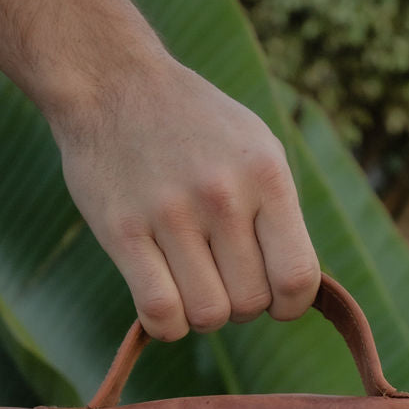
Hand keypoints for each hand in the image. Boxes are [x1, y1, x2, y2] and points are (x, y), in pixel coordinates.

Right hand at [53, 57, 320, 339]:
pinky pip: (160, 313)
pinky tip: (163, 303)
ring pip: (207, 316)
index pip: (297, 277)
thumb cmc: (194, 127)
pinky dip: (166, 325)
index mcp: (265, 175)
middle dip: (240, 306)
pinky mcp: (123, 231)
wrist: (112, 82)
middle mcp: (222, 194)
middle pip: (249, 304)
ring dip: (202, 316)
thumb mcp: (255, 149)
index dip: (289, 306)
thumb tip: (296, 292)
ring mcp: (170, 213)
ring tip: (191, 284)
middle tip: (221, 278)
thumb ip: (279, 215)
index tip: (275, 300)